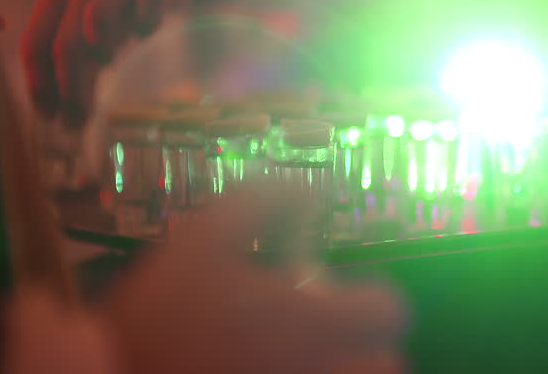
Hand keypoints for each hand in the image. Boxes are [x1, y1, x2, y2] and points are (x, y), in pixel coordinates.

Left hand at [22, 0, 210, 126]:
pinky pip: (144, 12)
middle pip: (61, 47)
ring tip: (106, 75)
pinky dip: (145, 24)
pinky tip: (147, 29)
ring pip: (93, 29)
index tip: (48, 117)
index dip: (38, 85)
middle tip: (76, 122)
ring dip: (95, 63)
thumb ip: (78, 52)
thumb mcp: (91, 15)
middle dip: (66, 91)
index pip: (33, 46)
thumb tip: (65, 109)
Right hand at [100, 188, 405, 373]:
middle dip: (360, 344)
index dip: (369, 299)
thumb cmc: (158, 316)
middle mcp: (322, 372)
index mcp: (310, 325)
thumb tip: (310, 191)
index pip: (389, 312)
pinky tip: (274, 373)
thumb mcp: (200, 240)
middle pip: (386, 362)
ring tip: (301, 360)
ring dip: (346, 368)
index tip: (333, 297)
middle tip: (317, 335)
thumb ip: (259, 202)